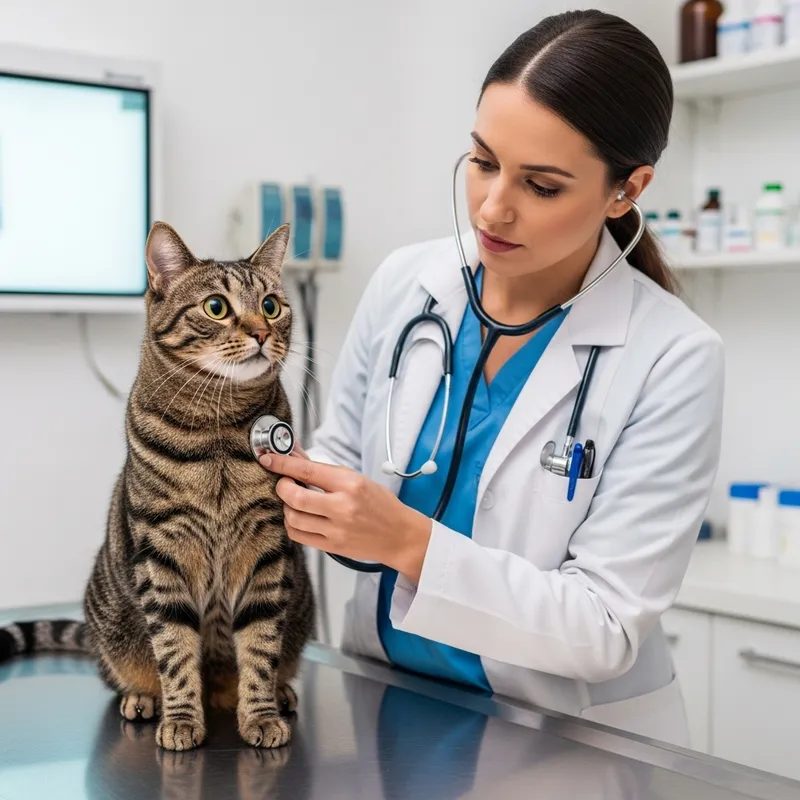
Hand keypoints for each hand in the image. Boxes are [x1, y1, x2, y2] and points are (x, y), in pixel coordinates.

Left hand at [258, 452, 431, 583]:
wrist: (400, 535)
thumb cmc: (381, 505)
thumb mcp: (357, 479)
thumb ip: (325, 470)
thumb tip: (296, 456)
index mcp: (350, 484)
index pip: (307, 470)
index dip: (282, 464)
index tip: (268, 459)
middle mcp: (342, 507)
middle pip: (295, 496)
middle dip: (282, 487)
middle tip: (284, 483)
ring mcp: (336, 529)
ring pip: (293, 518)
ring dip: (287, 507)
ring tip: (295, 502)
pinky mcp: (333, 547)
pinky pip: (299, 536)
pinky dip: (293, 525)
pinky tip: (301, 518)